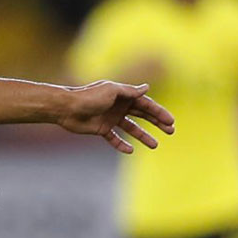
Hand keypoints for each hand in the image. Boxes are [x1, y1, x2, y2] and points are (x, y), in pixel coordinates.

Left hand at [57, 81, 175, 153]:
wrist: (67, 108)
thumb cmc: (89, 97)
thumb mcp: (112, 91)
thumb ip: (129, 91)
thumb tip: (146, 87)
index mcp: (122, 95)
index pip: (145, 104)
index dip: (159, 112)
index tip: (171, 121)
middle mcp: (118, 106)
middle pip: (142, 115)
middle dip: (157, 122)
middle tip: (171, 131)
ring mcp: (110, 118)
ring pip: (131, 128)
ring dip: (143, 136)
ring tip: (155, 145)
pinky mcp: (101, 129)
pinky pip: (115, 138)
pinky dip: (122, 144)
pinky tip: (130, 150)